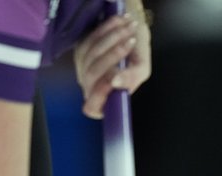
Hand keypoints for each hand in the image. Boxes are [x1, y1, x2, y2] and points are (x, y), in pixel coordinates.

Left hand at [76, 1, 152, 118]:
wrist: (132, 34)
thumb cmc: (138, 57)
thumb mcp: (142, 70)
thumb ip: (132, 78)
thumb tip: (116, 83)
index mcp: (105, 101)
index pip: (92, 107)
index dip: (100, 94)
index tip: (116, 78)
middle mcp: (90, 87)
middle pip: (93, 74)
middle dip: (114, 55)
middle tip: (132, 41)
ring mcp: (82, 68)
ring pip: (91, 54)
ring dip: (113, 38)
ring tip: (130, 28)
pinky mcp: (80, 50)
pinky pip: (89, 40)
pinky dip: (106, 30)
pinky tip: (120, 23)